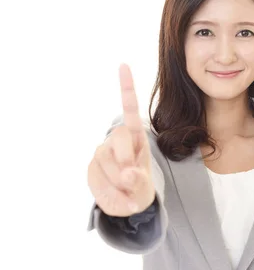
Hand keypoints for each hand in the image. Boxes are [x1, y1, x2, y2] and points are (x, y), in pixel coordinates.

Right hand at [87, 64, 154, 216]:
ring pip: (105, 158)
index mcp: (137, 138)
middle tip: (131, 178)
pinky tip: (116, 194)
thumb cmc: (139, 189)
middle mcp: (118, 141)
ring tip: (125, 189)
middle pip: (118, 136)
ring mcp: (103, 152)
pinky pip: (97, 175)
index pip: (130, 110)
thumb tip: (128, 174)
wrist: (126, 204)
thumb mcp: (145, 187)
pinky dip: (108, 190)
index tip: (123, 65)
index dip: (126, 88)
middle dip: (125, 158)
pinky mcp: (92, 165)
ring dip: (116, 179)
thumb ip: (139, 181)